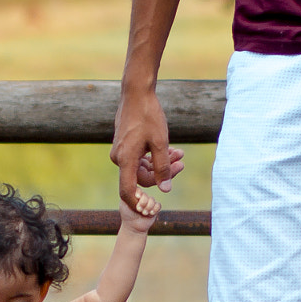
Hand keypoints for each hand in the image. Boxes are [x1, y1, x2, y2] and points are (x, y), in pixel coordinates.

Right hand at [111, 89, 181, 206]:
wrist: (136, 93)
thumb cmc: (148, 115)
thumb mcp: (160, 142)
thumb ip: (163, 167)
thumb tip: (165, 189)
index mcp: (125, 160)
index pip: (128, 190)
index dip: (138, 202)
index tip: (149, 208)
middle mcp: (119, 158)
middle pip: (140, 177)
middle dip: (162, 173)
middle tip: (181, 163)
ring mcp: (121, 151)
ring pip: (142, 167)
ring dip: (161, 164)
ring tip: (179, 154)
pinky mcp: (124, 145)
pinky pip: (139, 158)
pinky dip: (153, 157)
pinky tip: (170, 151)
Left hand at [121, 187, 161, 231]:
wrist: (133, 226)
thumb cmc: (127, 214)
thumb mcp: (124, 203)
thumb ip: (128, 194)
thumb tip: (136, 189)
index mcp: (135, 194)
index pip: (139, 190)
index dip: (139, 193)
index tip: (137, 198)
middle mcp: (143, 197)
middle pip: (146, 195)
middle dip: (143, 203)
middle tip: (138, 210)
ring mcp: (149, 202)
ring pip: (152, 200)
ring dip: (148, 207)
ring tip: (143, 213)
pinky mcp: (155, 208)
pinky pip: (158, 205)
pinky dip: (154, 209)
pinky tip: (150, 214)